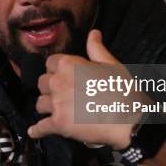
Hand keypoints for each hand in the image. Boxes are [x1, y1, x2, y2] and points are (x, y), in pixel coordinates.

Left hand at [27, 29, 138, 148]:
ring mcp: (57, 104)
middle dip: (50, 88)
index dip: (57, 70)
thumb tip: (93, 33)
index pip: (50, 63)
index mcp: (69, 65)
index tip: (64, 76)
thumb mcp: (112, 65)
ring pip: (40, 104)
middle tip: (62, 94)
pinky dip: (37, 131)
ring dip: (47, 108)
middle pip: (42, 83)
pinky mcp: (58, 124)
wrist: (129, 120)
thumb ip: (97, 49)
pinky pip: (40, 127)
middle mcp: (58, 82)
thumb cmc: (123, 91)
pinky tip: (35, 132)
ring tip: (55, 111)